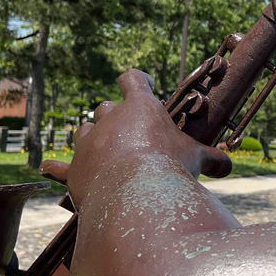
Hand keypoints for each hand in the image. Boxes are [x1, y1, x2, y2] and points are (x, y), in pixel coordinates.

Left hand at [40, 69, 231, 203]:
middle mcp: (110, 120)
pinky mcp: (74, 168)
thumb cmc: (169, 169)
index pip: (133, 80)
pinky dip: (55, 166)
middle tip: (131, 131)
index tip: (143, 84)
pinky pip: (59, 165)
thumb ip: (212, 160)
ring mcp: (88, 143)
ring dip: (94, 138)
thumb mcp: (197, 160)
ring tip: (105, 151)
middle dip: (116, 116)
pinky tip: (47, 166)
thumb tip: (229, 166)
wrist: (136, 195)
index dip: (137, 80)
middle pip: (106, 108)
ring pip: (85, 131)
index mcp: (140, 107)